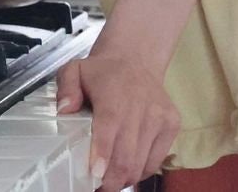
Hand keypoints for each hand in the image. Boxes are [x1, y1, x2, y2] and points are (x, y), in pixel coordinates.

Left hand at [56, 47, 179, 190]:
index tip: (95, 173)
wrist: (136, 58)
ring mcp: (160, 116)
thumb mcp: (75, 70)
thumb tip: (65, 109)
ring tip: (110, 177)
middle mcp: (141, 105)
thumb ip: (66, 87)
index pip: (110, 126)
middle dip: (109, 180)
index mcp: (115, 94)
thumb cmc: (103, 72)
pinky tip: (127, 164)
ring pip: (140, 165)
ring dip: (123, 178)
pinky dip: (139, 171)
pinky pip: (155, 162)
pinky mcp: (172, 124)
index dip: (103, 154)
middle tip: (96, 185)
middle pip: (126, 157)